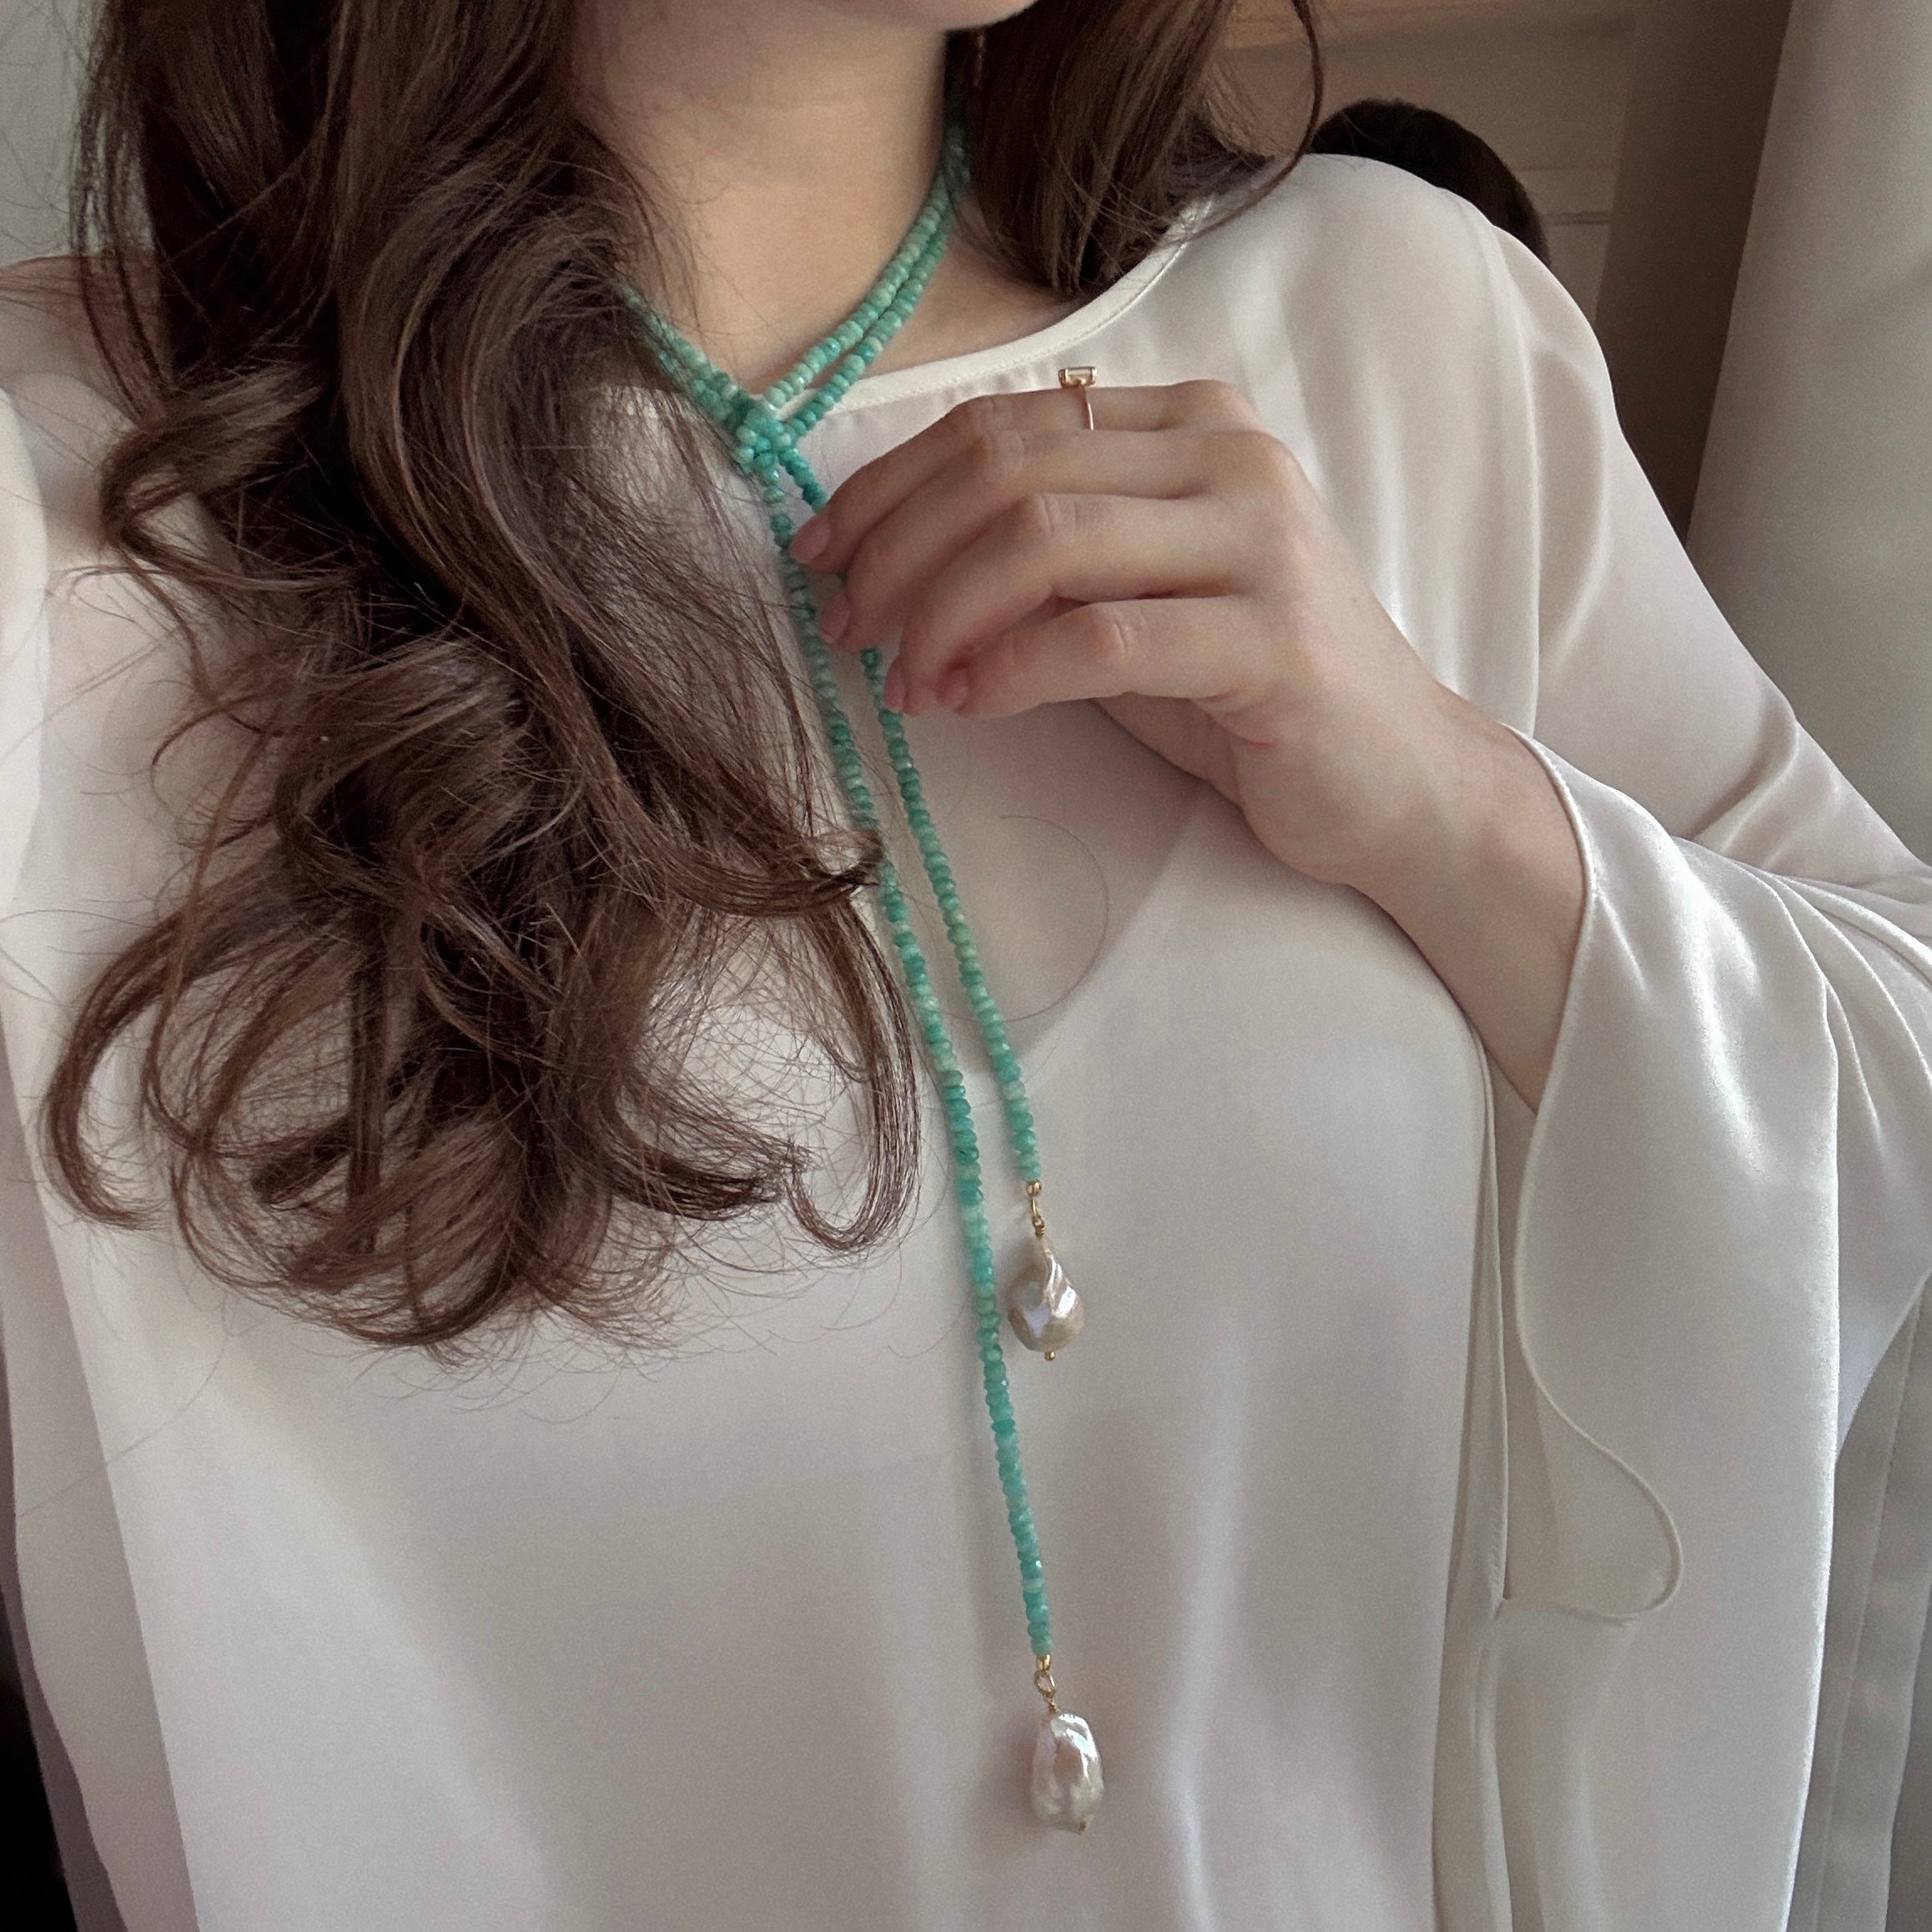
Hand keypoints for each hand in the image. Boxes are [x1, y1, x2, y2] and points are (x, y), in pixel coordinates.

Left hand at [789, 378, 1585, 1107]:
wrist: (1395, 781)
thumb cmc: (1246, 692)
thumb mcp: (1132, 598)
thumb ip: (1040, 556)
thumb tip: (885, 558)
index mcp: (1189, 424)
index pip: (1002, 426)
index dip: (890, 486)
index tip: (820, 556)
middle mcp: (1230, 457)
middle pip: (1010, 472)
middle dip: (899, 551)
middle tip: (845, 629)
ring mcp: (1262, 541)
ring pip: (1046, 542)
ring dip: (943, 614)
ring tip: (903, 684)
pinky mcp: (1274, 640)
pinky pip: (1104, 637)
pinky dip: (1013, 668)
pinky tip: (968, 705)